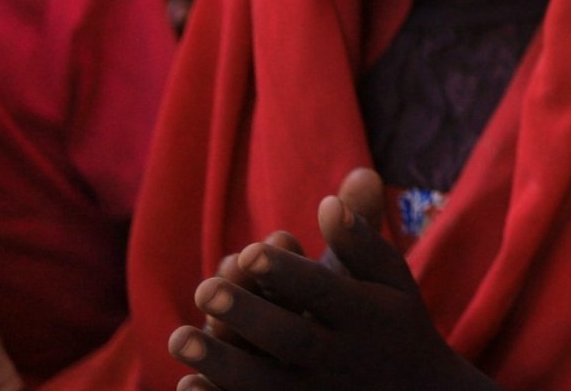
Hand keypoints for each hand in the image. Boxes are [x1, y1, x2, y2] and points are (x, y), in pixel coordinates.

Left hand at [170, 170, 495, 390]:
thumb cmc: (391, 321)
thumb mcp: (390, 278)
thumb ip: (361, 238)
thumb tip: (330, 199)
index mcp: (366, 316)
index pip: (325, 292)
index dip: (289, 273)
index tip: (252, 249)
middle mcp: (341, 357)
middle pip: (293, 339)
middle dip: (249, 315)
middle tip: (204, 289)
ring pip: (266, 384)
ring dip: (221, 363)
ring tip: (178, 337)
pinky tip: (188, 386)